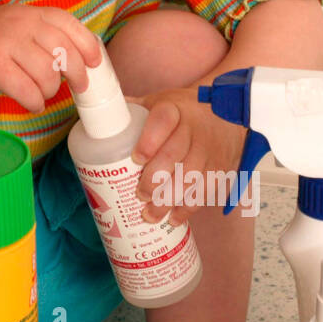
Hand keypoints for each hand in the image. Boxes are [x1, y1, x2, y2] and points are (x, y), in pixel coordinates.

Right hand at [0, 4, 104, 113]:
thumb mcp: (17, 31)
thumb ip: (44, 37)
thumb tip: (83, 60)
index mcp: (29, 12)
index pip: (68, 24)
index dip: (86, 45)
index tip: (95, 63)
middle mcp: (18, 22)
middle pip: (62, 51)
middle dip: (75, 74)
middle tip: (75, 87)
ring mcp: (3, 41)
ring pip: (46, 74)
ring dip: (49, 91)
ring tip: (40, 94)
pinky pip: (26, 89)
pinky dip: (33, 102)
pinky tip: (29, 103)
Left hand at [129, 87, 246, 224]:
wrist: (225, 117)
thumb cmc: (181, 112)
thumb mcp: (158, 103)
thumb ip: (131, 111)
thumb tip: (97, 117)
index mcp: (173, 109)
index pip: (163, 120)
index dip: (149, 140)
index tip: (136, 159)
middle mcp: (193, 129)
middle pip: (174, 155)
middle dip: (155, 179)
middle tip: (140, 195)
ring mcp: (207, 150)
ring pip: (190, 177)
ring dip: (169, 199)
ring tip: (150, 214)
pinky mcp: (219, 168)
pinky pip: (205, 191)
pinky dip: (188, 208)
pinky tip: (173, 219)